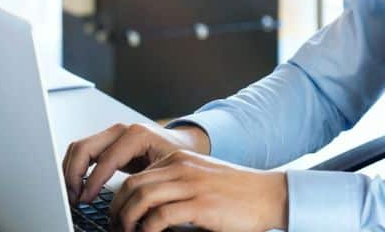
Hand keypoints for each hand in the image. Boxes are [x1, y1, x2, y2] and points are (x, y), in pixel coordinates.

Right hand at [62, 122, 210, 203]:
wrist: (184, 145)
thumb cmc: (179, 156)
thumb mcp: (167, 170)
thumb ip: (146, 183)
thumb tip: (130, 203)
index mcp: (136, 135)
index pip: (104, 159)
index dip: (91, 182)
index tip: (85, 200)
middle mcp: (121, 131)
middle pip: (84, 147)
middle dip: (74, 174)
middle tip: (74, 197)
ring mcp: (113, 134)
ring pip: (79, 148)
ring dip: (71, 171)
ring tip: (74, 193)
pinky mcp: (109, 142)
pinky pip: (84, 151)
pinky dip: (76, 167)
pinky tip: (78, 185)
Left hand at [110, 150, 286, 231]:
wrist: (269, 195)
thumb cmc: (238, 193)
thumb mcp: (201, 180)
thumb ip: (176, 187)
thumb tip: (148, 210)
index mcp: (179, 160)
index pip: (135, 177)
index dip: (119, 200)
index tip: (116, 218)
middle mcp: (181, 168)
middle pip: (132, 186)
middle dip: (116, 210)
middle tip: (115, 228)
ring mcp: (190, 185)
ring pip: (141, 198)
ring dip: (127, 221)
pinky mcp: (200, 205)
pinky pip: (160, 216)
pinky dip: (147, 230)